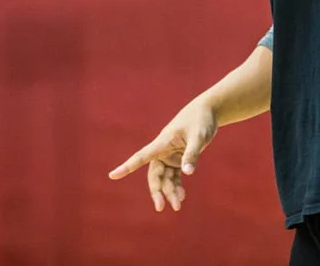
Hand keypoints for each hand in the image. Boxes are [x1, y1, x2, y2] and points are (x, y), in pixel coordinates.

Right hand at [107, 96, 218, 211]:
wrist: (207, 111)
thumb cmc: (200, 121)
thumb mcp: (199, 137)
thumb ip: (192, 154)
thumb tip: (187, 173)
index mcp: (162, 143)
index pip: (141, 157)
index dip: (127, 167)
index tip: (112, 176)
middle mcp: (163, 151)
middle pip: (154, 174)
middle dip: (156, 191)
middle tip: (161, 207)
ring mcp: (170, 156)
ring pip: (164, 178)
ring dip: (169, 191)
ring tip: (177, 206)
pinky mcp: (179, 159)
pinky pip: (174, 176)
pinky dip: (177, 186)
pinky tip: (181, 197)